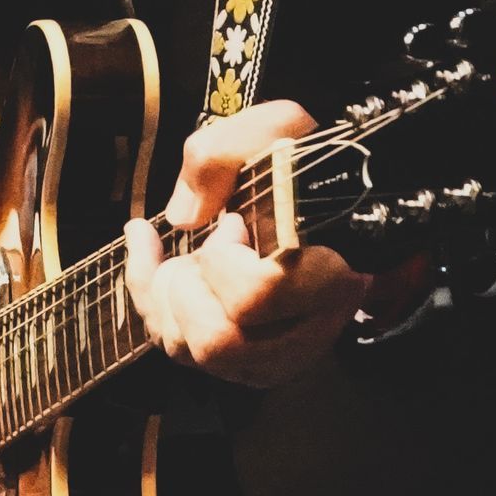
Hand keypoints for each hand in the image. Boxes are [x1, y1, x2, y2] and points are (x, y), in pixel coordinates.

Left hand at [123, 99, 363, 388]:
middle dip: (188, 283)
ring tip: (190, 254)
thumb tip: (181, 218)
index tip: (233, 220)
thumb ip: (224, 153)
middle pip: (217, 341)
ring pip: (196, 354)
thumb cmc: (311, 167)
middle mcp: (306, 333)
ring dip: (171, 296)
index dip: (224, 259)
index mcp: (329, 278)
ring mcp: (279, 358)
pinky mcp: (252, 365)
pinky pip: (185, 354)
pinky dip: (155, 304)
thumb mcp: (278, 130)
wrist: (340, 198)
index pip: (256, 296)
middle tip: (209, 239)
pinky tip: (160, 261)